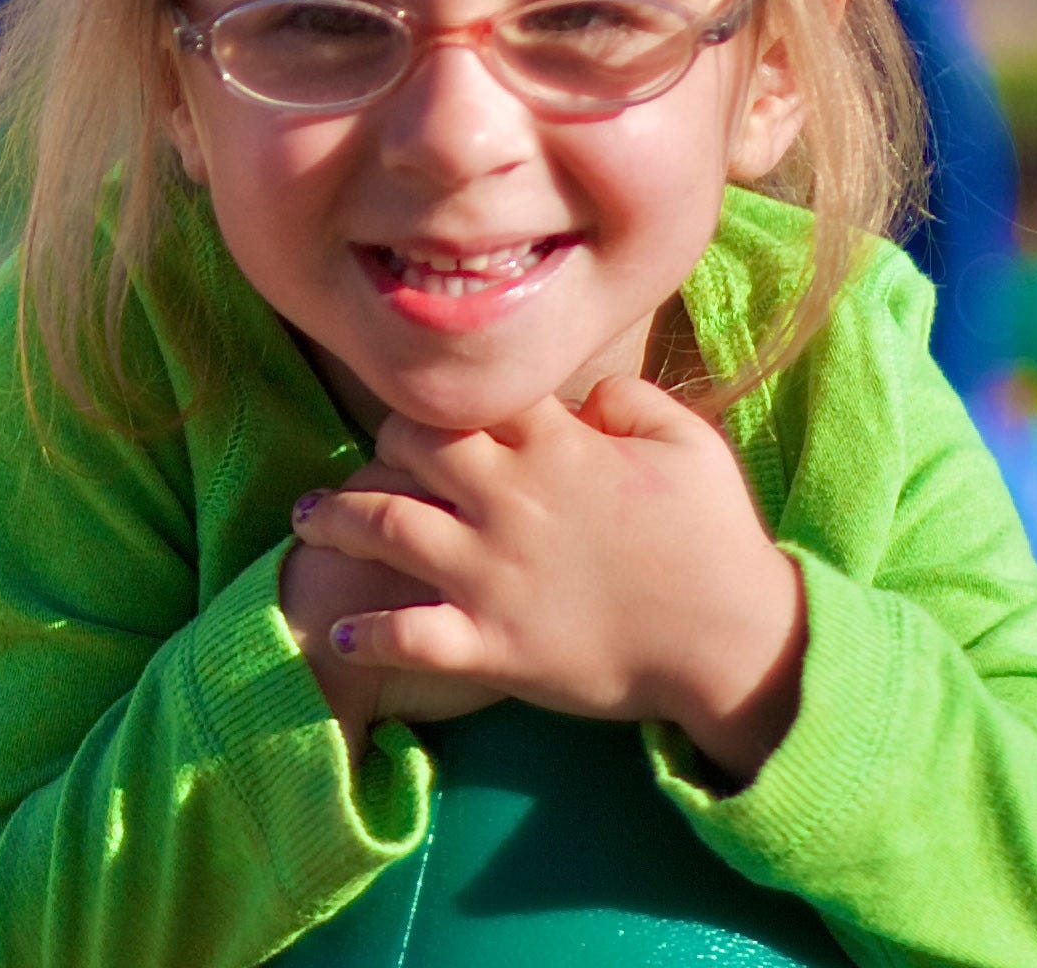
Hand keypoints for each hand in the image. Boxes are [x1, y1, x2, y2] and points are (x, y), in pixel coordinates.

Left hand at [291, 376, 807, 781]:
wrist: (733, 642)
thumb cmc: (718, 543)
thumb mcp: (690, 446)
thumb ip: (632, 400)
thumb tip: (584, 392)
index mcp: (556, 448)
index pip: (470, 397)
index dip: (441, 397)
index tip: (428, 408)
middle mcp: (509, 502)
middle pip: (408, 446)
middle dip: (378, 446)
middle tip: (363, 457)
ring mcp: (491, 574)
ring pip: (383, 526)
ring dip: (333, 519)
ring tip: (304, 518)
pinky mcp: (489, 643)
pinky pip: (406, 635)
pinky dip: (366, 634)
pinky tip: (340, 631)